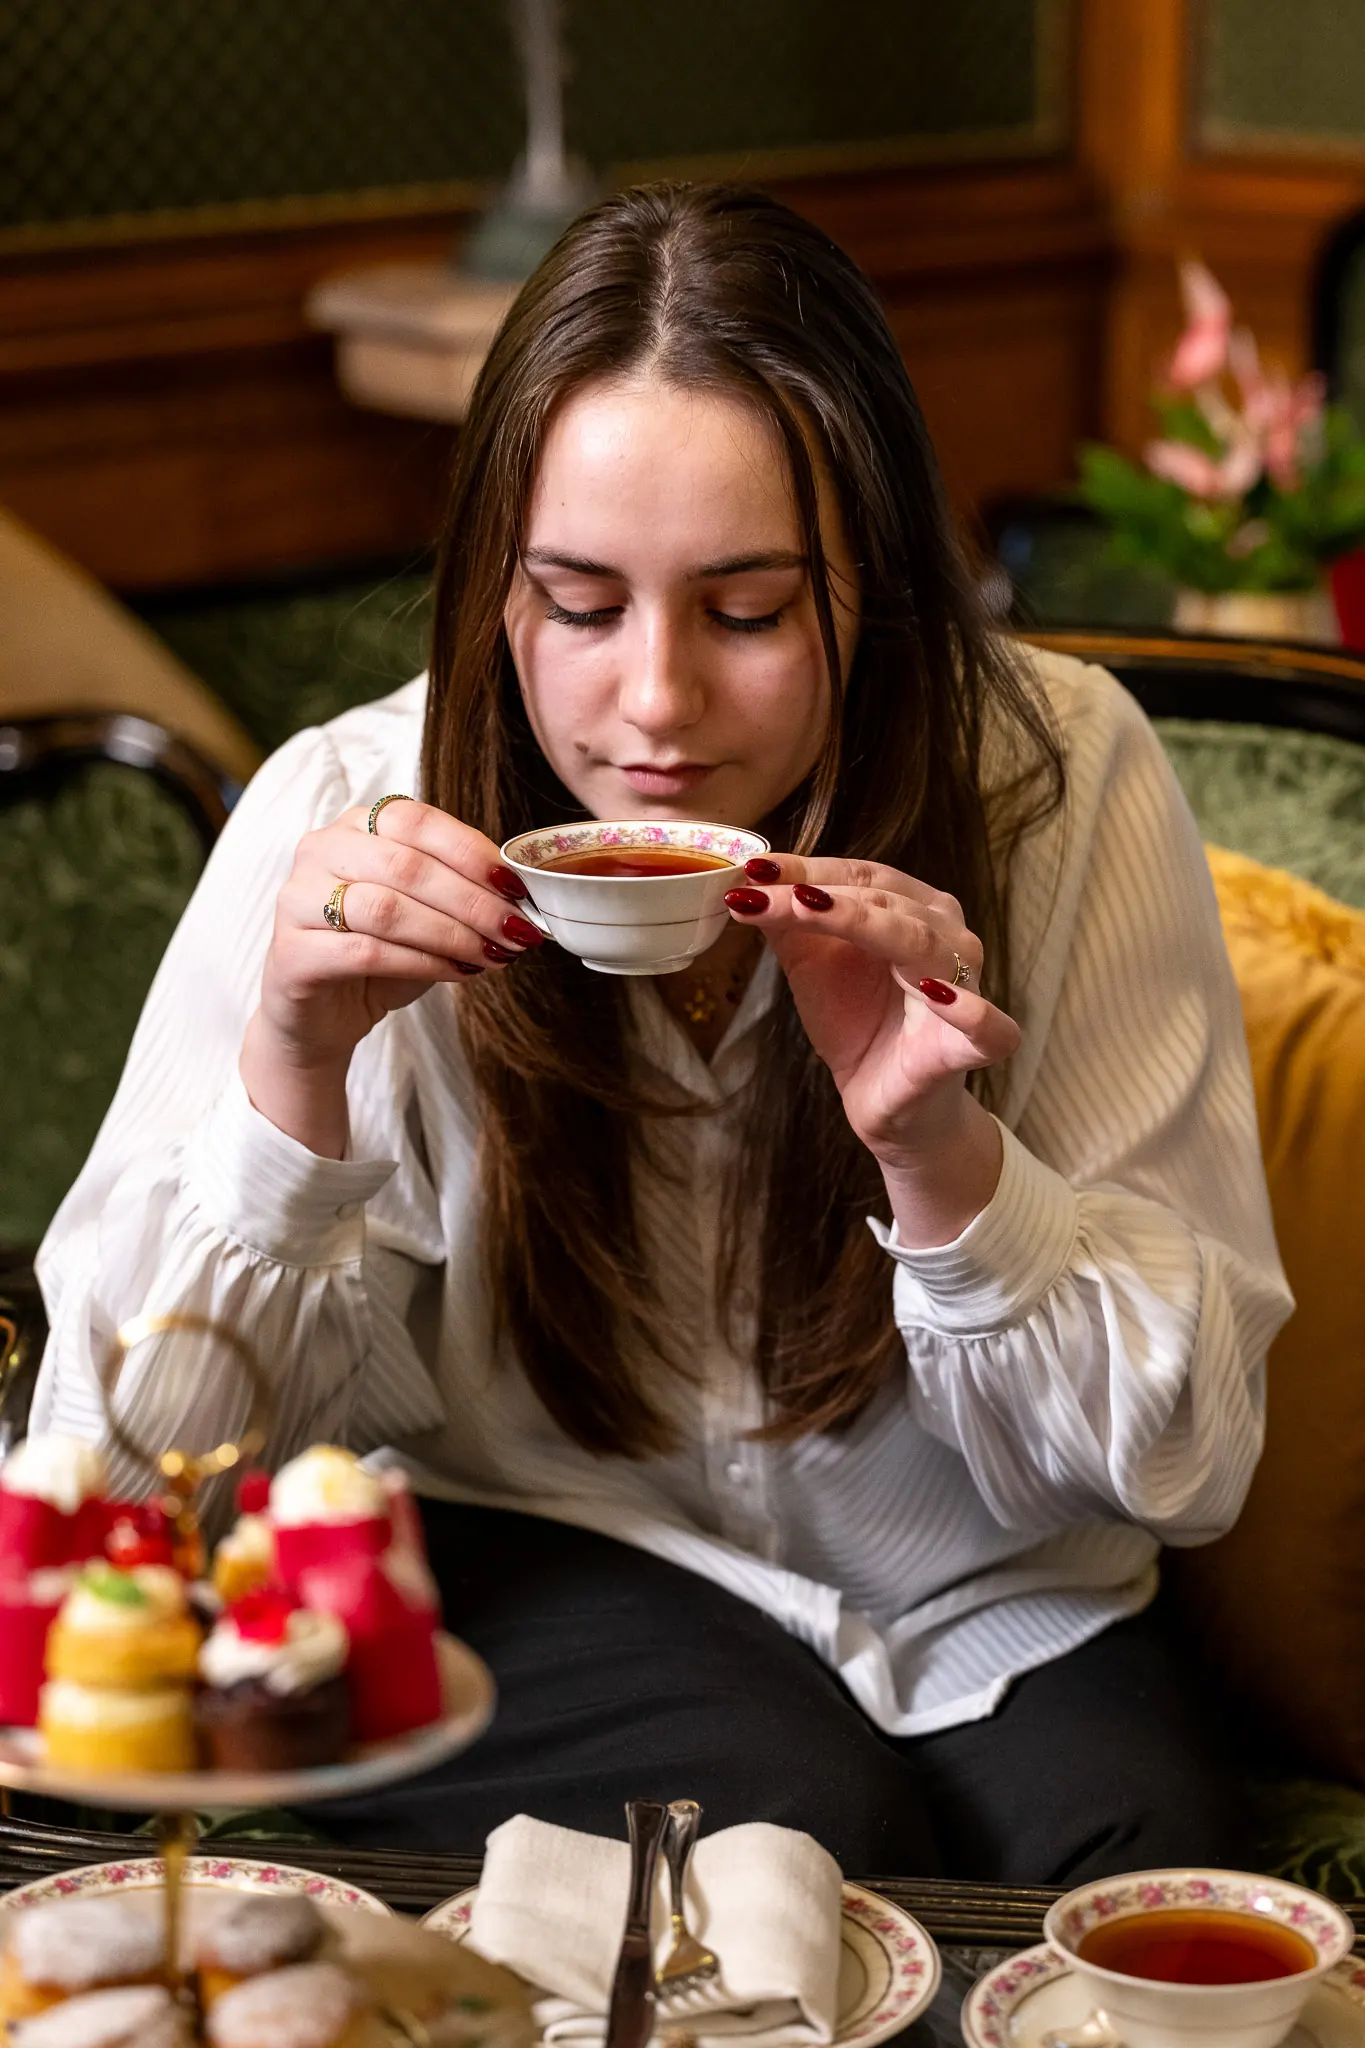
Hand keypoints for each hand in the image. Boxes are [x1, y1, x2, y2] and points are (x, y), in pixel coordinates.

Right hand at [241, 799, 544, 1152]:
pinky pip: (366, 953)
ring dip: (451, 934)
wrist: (321, 1016)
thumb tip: (525, 896)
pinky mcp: (291, 952)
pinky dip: (422, 963)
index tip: (517, 886)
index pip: (416, 820)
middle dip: (472, 900)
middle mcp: (320, 850)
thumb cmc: (380, 955)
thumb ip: (463, 891)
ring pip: (386, 908)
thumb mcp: (427, 911)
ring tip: (492, 955)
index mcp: (355, 824)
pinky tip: (458, 974)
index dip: (472, 852)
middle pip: (405, 865)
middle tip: (516, 930)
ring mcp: (297, 898)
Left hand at [725, 855, 1018, 1224]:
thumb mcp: (812, 964)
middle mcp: (947, 936)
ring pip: (919, 942)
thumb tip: (748, 879)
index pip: (861, 877)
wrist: (883, 1102)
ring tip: (810, 910)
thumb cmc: (858, 1022)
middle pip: (883, 901)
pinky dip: (966, 1008)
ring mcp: (968, 987)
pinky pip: (984, 1024)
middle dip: (817, 894)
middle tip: (760, 893)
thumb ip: (788, 922)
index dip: (808, 869)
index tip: (753, 869)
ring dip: (864, 923)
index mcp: (914, 909)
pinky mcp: (975, 1044)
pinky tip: (935, 994)